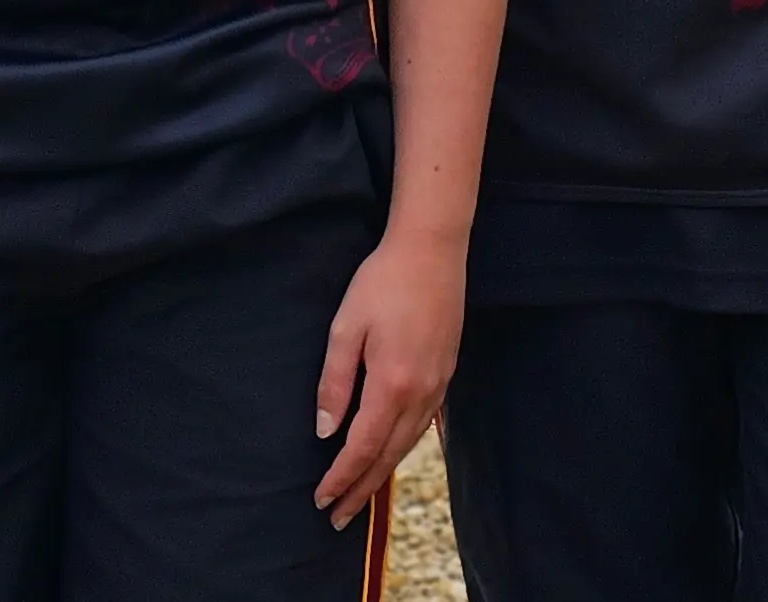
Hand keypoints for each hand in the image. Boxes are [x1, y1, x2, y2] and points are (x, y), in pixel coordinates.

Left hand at [313, 226, 465, 528]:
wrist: (432, 250)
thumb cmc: (382, 282)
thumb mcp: (347, 326)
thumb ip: (335, 382)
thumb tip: (325, 431)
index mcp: (392, 385)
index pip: (362, 447)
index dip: (341, 477)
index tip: (321, 500)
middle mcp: (420, 394)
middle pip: (388, 456)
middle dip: (361, 489)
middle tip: (337, 517)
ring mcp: (438, 385)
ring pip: (408, 444)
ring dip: (382, 472)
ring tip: (361, 494)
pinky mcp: (446, 373)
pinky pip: (422, 425)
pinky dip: (402, 447)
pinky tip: (391, 452)